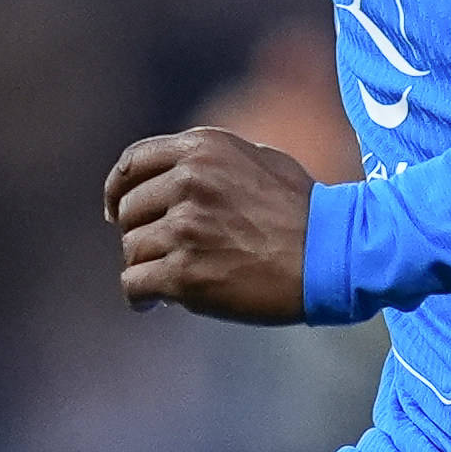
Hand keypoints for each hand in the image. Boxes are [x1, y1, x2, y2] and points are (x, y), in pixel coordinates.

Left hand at [106, 125, 313, 323]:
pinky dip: (140, 296)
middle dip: (140, 234)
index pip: (133, 164)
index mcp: (202, 149)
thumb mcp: (258, 159)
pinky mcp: (185, 274)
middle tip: (161, 254)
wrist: (333, 254)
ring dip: (146, 267)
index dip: (118, 190)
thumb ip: (211, 161)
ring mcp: (184, 229)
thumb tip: (174, 175)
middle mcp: (188, 183)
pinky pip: (134, 285)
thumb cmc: (304, 211)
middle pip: (129, 211)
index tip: (117, 210)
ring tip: (170, 280)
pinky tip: (154, 302)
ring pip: (132, 250)